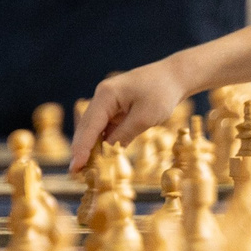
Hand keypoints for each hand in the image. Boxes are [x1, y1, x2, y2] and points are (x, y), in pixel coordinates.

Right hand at [67, 56, 192, 165]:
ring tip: (84, 170)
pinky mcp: (115, 108)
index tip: (75, 167)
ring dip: (90, 148)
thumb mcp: (145, 118)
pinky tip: (99, 157)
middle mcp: (102, 97)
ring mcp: (108, 102)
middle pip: (87, 127)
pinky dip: (102, 142)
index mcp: (106, 95)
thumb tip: (106, 152)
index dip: (82, 148)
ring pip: (94, 128)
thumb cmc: (162, 93)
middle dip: (81, 150)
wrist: (175, 76)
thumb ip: (124, 135)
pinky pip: (105, 128)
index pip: (90, 126)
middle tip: (75, 174)